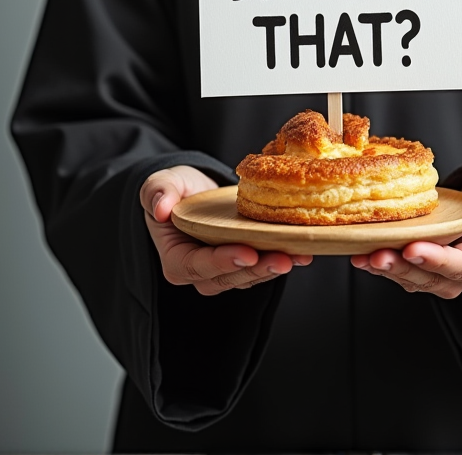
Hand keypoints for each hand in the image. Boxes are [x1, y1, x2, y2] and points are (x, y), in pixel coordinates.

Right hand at [140, 165, 311, 294]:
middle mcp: (200, 272)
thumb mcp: (160, 183)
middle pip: (229, 278)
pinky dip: (283, 260)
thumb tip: (160, 209)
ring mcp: (224, 271)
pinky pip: (262, 268)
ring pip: (250, 277)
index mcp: (176, 258)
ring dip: (274, 268)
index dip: (222, 262)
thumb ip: (157, 192)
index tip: (247, 253)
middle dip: (257, 270)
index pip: (197, 266)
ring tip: (299, 256)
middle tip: (283, 259)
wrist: (194, 191)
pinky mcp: (244, 264)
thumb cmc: (175, 189)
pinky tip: (304, 253)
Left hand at [351, 164, 461, 298]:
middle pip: (430, 278)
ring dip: (386, 269)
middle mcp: (461, 272)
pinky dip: (380, 263)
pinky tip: (360, 252)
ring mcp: (439, 271)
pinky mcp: (420, 263)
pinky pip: (400, 269)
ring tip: (363, 257)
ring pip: (411, 278)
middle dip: (402, 269)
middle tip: (377, 256)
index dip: (436, 260)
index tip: (413, 249)